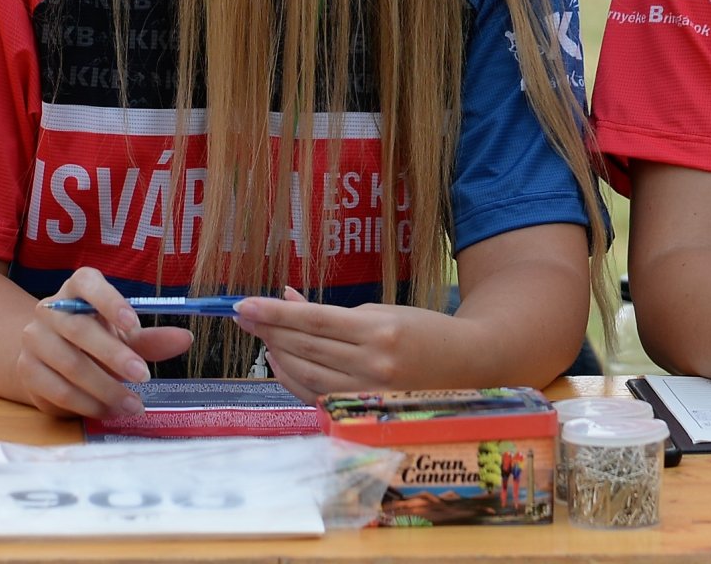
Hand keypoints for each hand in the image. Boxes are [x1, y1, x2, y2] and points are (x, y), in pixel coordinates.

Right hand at [14, 268, 192, 419]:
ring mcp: (34, 340)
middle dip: (115, 356)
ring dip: (105, 389)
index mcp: (78, 288)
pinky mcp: (27, 371)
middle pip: (80, 330)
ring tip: (133, 405)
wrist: (51, 357)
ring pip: (69, 365)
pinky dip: (87, 404)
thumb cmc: (97, 336)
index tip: (134, 324)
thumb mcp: (125, 333)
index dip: (110, 302)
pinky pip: (58, 390)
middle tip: (144, 376)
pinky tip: (109, 411)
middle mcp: (50, 309)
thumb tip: (186, 339)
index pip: (88, 284)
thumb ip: (153, 338)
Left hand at [235, 287, 419, 402]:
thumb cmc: (428, 332)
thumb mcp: (385, 312)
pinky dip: (292, 379)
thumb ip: (335, 313)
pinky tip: (280, 362)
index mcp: (380, 332)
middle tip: (243, 315)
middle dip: (269, 329)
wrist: (467, 366)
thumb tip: (288, 300)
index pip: (315, 321)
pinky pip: (316, 395)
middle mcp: (372, 366)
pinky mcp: (363, 411)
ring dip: (277, 353)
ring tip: (259, 334)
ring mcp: (367, 393)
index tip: (245, 304)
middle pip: (306, 347)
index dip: (276, 313)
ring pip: (306, 373)